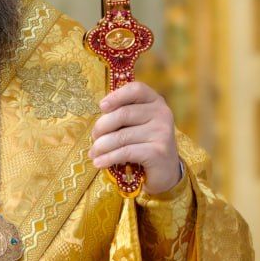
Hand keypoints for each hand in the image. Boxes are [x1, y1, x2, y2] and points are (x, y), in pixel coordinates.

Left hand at [89, 81, 180, 195]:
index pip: (136, 89)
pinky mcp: (158, 152)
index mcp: (156, 101)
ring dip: (101, 146)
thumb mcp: (136, 124)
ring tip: (93, 154)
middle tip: (93, 138)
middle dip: (102, 127)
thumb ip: (122, 115)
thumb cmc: (144, 143)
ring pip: (121, 136)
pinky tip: (99, 163)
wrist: (165, 171)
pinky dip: (108, 158)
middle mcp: (162, 113)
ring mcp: (162, 132)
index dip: (116, 96)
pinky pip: (126, 152)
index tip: (101, 107)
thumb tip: (99, 117)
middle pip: (123, 114)